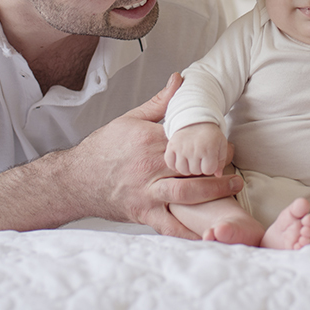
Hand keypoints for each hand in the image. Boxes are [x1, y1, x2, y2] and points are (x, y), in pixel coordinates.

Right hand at [68, 73, 241, 237]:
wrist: (76, 179)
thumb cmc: (104, 148)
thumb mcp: (130, 119)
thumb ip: (160, 102)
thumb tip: (180, 79)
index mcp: (148, 140)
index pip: (186, 138)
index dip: (209, 139)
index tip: (224, 138)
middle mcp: (149, 167)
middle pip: (191, 166)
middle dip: (217, 163)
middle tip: (233, 159)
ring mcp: (147, 192)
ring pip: (187, 195)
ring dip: (214, 192)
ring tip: (233, 185)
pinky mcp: (143, 213)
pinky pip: (171, 225)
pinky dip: (190, 231)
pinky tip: (209, 231)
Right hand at [165, 122, 230, 176]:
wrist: (196, 120)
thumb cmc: (210, 134)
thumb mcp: (221, 145)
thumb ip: (221, 161)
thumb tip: (218, 175)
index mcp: (208, 148)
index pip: (208, 170)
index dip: (210, 167)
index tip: (209, 160)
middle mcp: (193, 149)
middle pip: (196, 171)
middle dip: (199, 167)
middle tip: (200, 158)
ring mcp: (181, 148)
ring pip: (183, 170)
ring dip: (188, 168)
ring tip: (191, 160)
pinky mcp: (171, 146)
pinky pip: (170, 163)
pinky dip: (174, 165)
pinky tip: (181, 161)